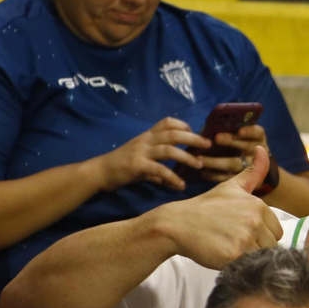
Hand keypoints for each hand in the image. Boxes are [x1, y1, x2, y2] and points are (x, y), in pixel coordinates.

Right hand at [92, 117, 209, 191]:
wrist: (100, 172)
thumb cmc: (122, 166)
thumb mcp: (142, 163)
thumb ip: (159, 169)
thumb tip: (176, 180)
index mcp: (147, 136)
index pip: (166, 122)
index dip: (183, 125)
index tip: (194, 133)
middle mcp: (146, 140)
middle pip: (173, 134)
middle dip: (193, 138)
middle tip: (208, 145)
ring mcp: (141, 152)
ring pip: (169, 150)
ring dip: (187, 157)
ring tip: (199, 165)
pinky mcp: (137, 165)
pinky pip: (159, 169)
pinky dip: (172, 177)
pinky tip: (180, 185)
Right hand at [153, 148, 283, 268]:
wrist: (178, 224)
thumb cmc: (206, 207)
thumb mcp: (231, 187)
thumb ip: (253, 172)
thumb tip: (262, 148)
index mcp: (257, 205)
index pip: (276, 231)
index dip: (260, 235)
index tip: (240, 231)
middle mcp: (254, 219)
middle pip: (271, 245)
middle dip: (256, 247)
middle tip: (233, 240)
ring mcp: (245, 237)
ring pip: (262, 257)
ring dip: (248, 257)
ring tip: (229, 247)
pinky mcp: (235, 254)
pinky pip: (250, 266)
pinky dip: (240, 265)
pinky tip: (225, 255)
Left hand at [198, 122, 276, 182]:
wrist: (250, 164)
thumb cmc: (239, 141)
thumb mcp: (240, 133)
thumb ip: (232, 128)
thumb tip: (215, 122)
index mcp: (258, 138)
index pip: (258, 133)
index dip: (250, 131)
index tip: (239, 131)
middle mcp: (258, 152)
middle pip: (246, 147)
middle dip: (231, 141)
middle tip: (216, 138)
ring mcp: (251, 167)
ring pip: (235, 164)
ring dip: (216, 161)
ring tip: (201, 159)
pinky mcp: (243, 180)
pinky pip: (229, 177)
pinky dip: (215, 175)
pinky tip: (204, 173)